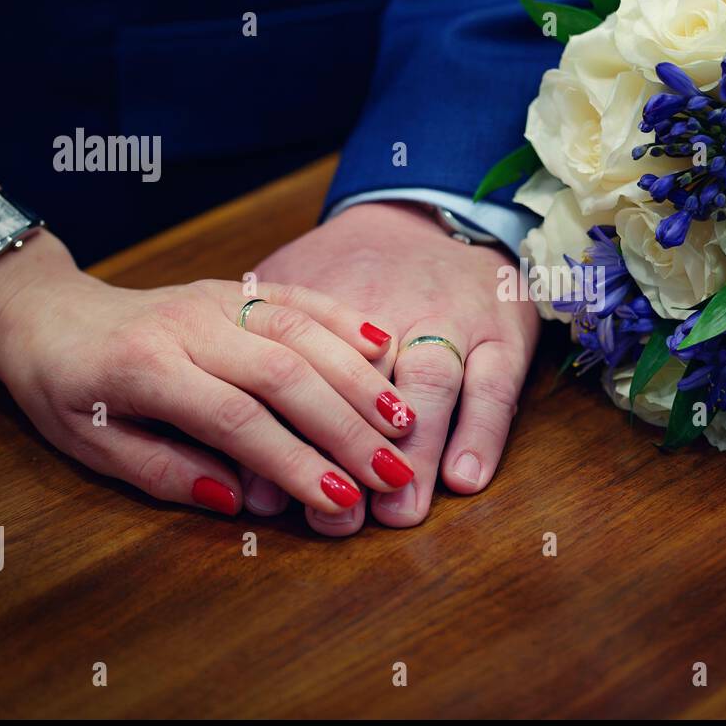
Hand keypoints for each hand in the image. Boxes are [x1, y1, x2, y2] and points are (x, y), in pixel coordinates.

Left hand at [0, 231, 418, 516]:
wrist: (53, 316)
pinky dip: (344, 319)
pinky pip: (299, 296)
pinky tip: (384, 345)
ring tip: (403, 421)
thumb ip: (166, 472)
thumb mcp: (93, 447)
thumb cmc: (70, 392)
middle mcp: (188, 325)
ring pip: (301, 331)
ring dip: (358, 378)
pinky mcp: (238, 287)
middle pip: (283, 373)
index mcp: (145, 369)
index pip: (233, 418)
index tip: (339, 499)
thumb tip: (241, 502)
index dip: (291, 461)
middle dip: (345, 426)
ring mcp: (218, 299)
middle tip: (393, 471)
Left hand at [241, 201, 539, 534]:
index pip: (291, 370)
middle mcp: (381, 298)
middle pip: (362, 376)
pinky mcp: (500, 326)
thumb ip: (247, 370)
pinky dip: (481, 430)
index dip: (282, 438)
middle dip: (351, 449)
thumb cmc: (336, 273)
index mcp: (316, 297)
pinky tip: (465, 477)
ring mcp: (446, 312)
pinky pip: (495, 380)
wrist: (419, 210)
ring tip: (401, 508)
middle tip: (342, 515)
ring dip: (416, 449)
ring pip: (430, 378)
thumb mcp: (274, 301)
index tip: (271, 497)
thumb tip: (226, 468)